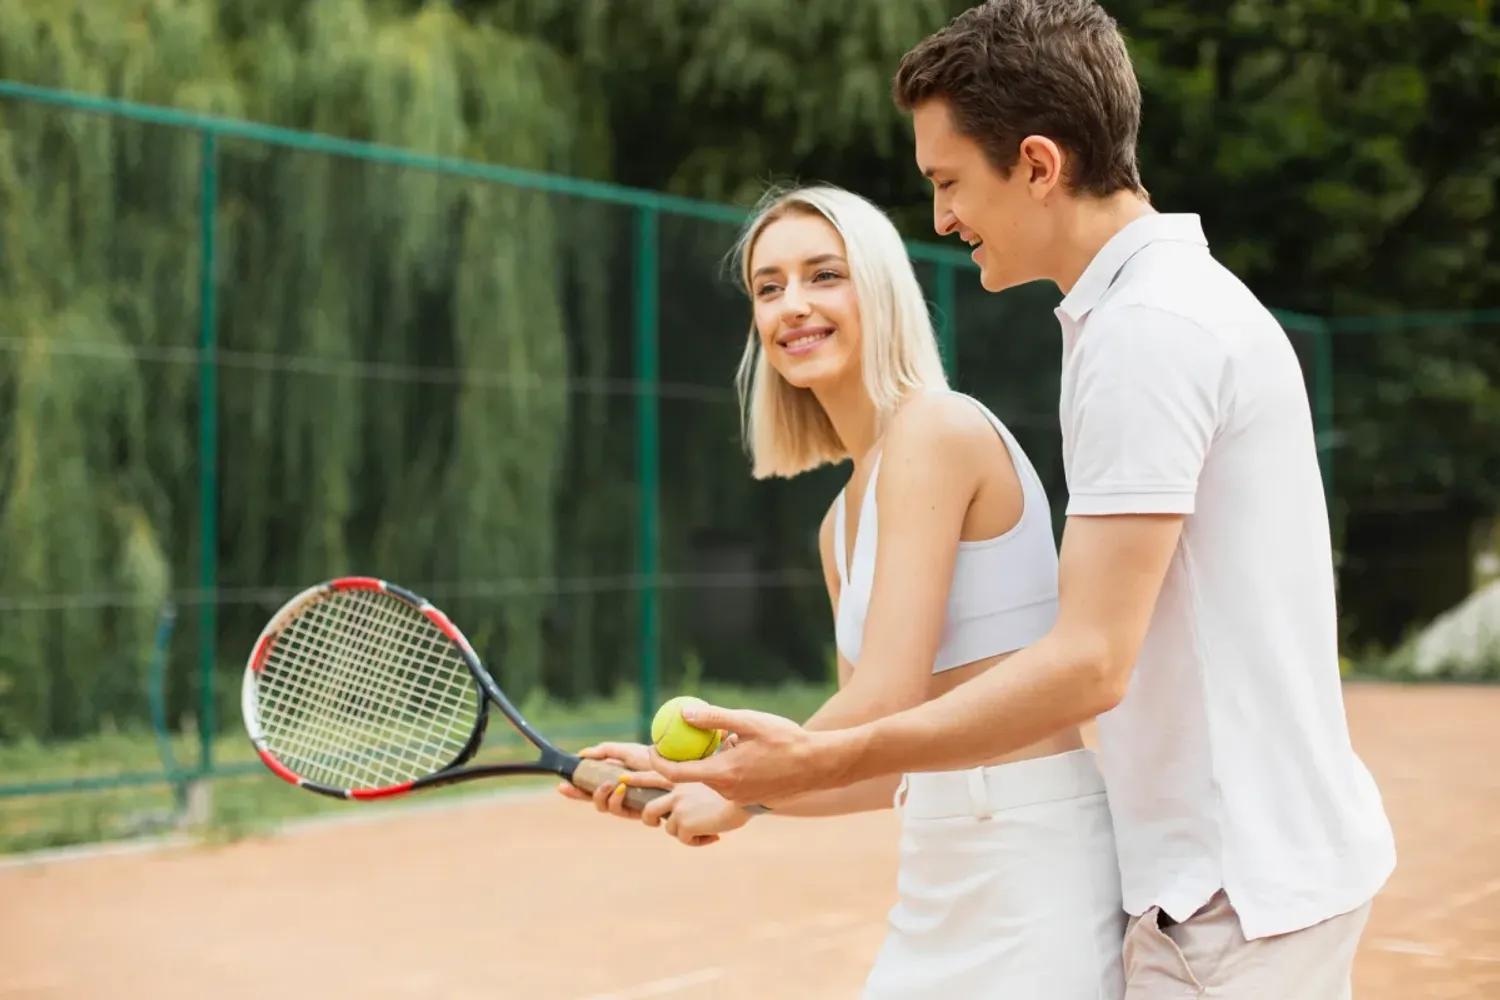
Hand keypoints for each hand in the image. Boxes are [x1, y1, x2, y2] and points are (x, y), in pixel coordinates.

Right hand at [555, 742, 671, 818]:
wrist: (680, 769)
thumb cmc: (656, 759)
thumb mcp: (628, 750)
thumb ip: (606, 751)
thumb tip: (582, 754)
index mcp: (613, 780)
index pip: (588, 787)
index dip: (573, 789)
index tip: (561, 785)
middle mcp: (619, 794)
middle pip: (592, 800)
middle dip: (581, 795)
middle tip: (577, 786)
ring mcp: (629, 804)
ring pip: (605, 808)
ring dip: (601, 797)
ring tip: (609, 784)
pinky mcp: (640, 812)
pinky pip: (622, 812)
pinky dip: (617, 801)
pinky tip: (621, 789)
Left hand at [639, 782, 750, 846]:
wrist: (746, 799)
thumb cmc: (739, 787)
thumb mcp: (717, 775)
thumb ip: (702, 780)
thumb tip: (709, 775)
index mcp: (681, 779)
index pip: (651, 775)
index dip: (636, 778)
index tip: (623, 779)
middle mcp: (676, 792)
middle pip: (648, 811)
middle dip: (651, 820)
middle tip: (664, 823)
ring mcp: (678, 807)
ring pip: (666, 827)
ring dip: (683, 832)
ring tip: (703, 829)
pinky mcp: (684, 823)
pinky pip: (683, 838)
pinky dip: (697, 841)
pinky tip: (713, 836)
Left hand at [648, 703, 857, 805]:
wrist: (818, 765)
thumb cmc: (786, 740)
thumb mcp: (749, 721)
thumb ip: (715, 718)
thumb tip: (684, 713)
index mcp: (722, 773)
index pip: (676, 773)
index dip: (657, 761)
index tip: (652, 746)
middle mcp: (727, 790)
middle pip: (691, 777)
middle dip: (679, 760)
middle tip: (673, 738)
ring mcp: (738, 798)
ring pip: (710, 779)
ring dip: (705, 762)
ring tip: (714, 738)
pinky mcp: (749, 799)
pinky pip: (726, 783)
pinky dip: (722, 767)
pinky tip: (736, 750)